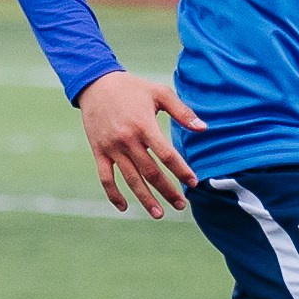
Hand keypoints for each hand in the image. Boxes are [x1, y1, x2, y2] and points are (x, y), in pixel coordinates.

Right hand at [77, 69, 204, 217]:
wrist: (95, 84)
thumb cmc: (132, 88)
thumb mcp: (159, 92)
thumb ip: (182, 111)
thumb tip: (204, 128)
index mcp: (144, 125)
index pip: (166, 155)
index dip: (181, 170)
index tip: (193, 182)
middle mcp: (128, 140)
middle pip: (151, 172)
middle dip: (167, 191)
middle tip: (181, 205)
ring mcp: (112, 148)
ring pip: (131, 179)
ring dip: (145, 199)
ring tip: (159, 214)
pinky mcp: (99, 151)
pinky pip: (105, 178)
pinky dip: (113, 194)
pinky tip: (124, 206)